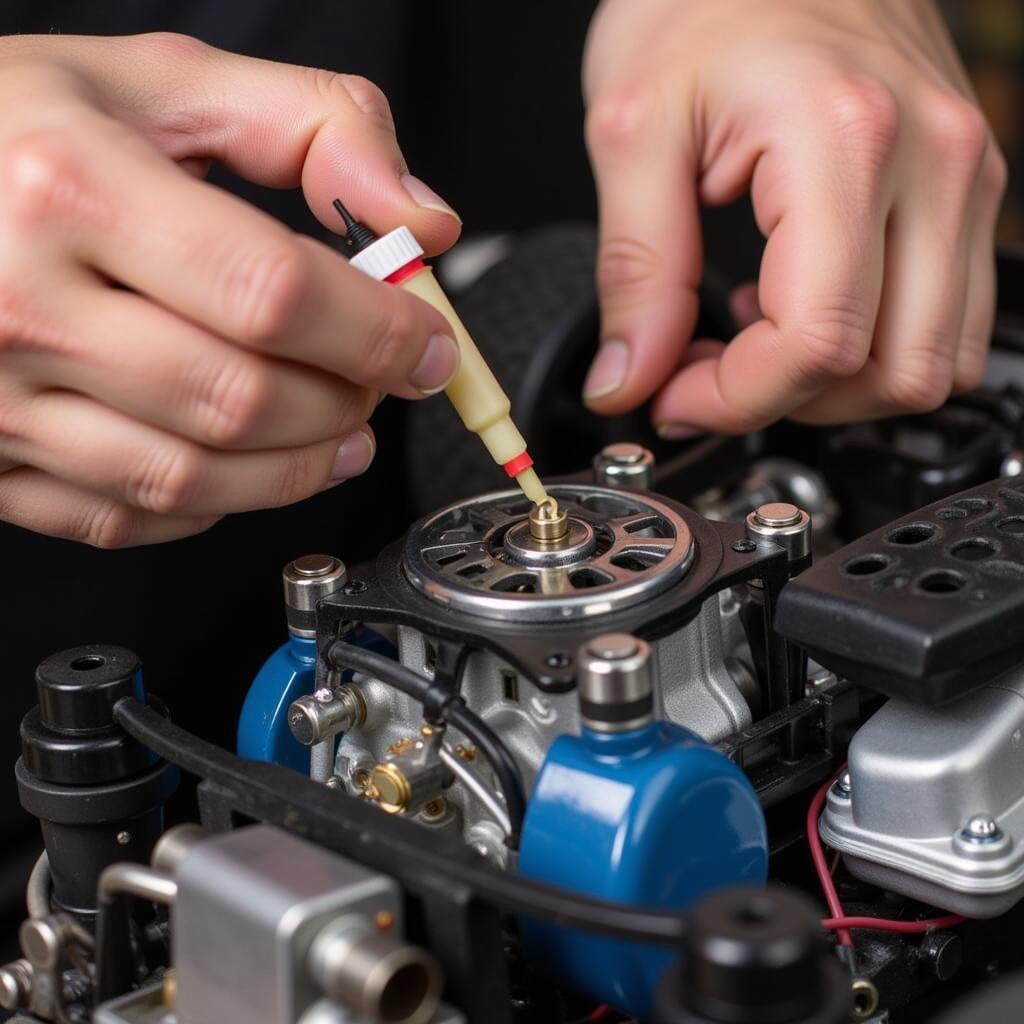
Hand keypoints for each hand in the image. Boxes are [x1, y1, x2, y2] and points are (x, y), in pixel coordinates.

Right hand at [0, 33, 460, 544]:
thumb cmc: (15, 131)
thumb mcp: (162, 83)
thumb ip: (312, 126)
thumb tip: (419, 218)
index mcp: (71, 187)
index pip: (272, 292)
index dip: (378, 332)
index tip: (427, 344)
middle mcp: (21, 303)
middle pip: (242, 399)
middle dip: (347, 401)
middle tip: (382, 381)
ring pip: (192, 478)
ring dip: (299, 468)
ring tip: (344, 433)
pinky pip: (129, 516)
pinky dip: (217, 502)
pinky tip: (249, 463)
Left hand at [581, 0, 1006, 435]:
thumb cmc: (701, 0)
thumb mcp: (632, 133)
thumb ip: (634, 273)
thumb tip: (629, 378)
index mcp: (844, 142)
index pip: (817, 344)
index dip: (736, 399)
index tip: (674, 394)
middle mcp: (931, 161)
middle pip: (896, 372)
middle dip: (789, 400)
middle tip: (710, 372)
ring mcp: (962, 174)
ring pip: (937, 362)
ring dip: (837, 384)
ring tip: (755, 337)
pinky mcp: (963, 185)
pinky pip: (946, 318)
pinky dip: (875, 346)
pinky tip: (805, 305)